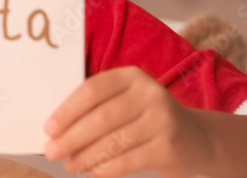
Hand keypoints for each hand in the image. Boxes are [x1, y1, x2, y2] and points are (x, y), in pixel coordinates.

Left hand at [43, 66, 215, 177]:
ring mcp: (162, 121)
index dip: (67, 110)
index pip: (92, 89)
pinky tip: (91, 172)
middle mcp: (149, 94)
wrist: (197, 139)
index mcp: (132, 76)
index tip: (49, 128)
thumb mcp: (127, 100)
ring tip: (69, 165)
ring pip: (113, 142)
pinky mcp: (168, 148)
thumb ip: (97, 106)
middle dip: (71, 137)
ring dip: (85, 156)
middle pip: (101, 117)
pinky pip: (127, 161)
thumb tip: (57, 128)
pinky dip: (105, 169)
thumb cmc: (146, 118)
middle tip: (52, 151)